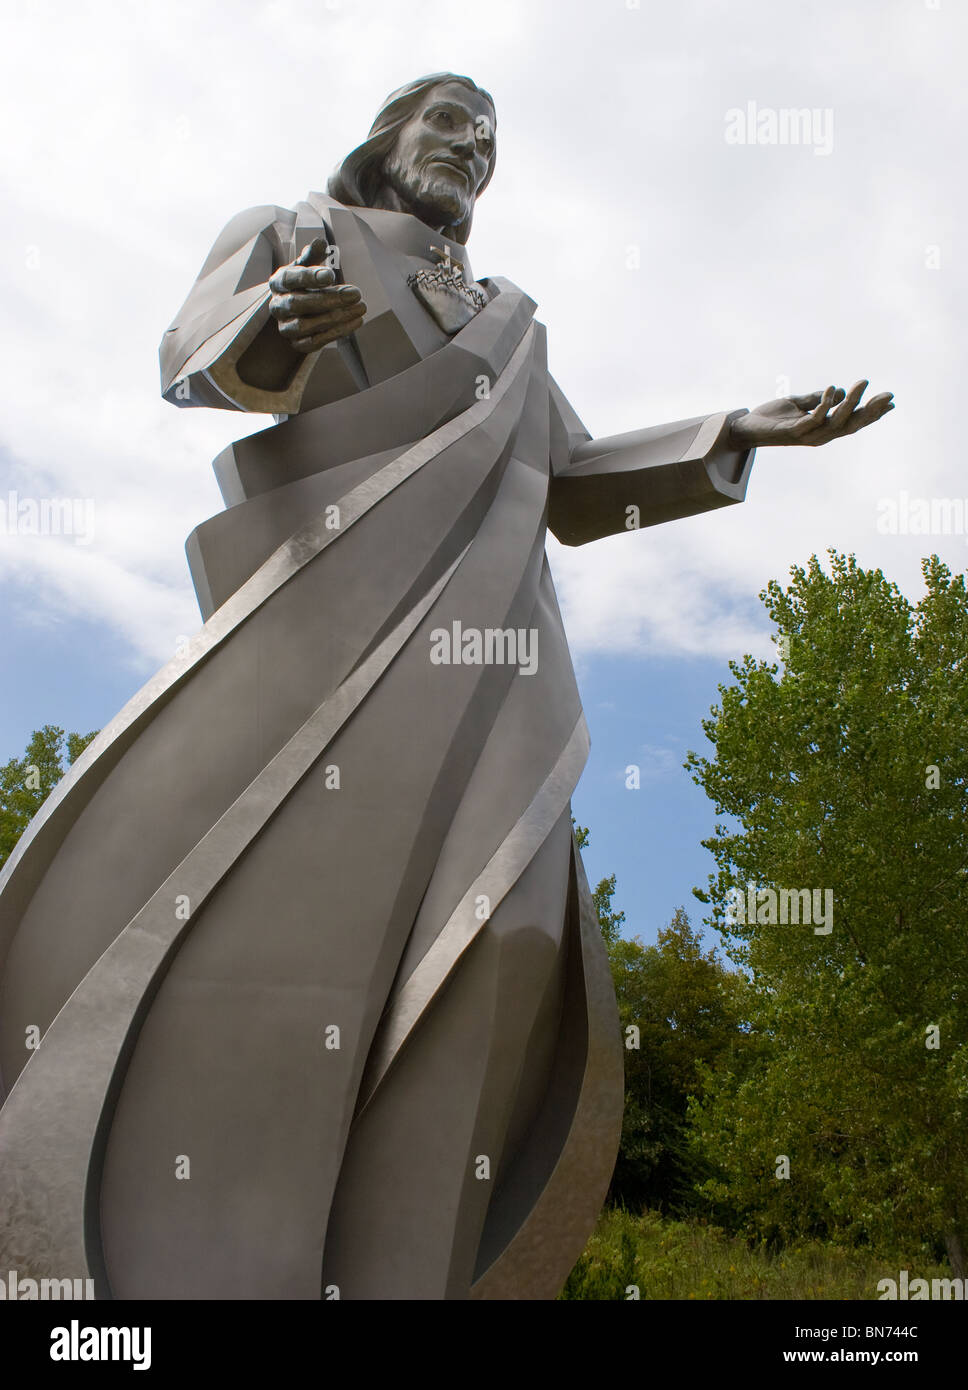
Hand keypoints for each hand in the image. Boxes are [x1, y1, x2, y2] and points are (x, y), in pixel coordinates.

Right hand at [268, 237, 365, 352]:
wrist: (297, 310)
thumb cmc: (303, 283)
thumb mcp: (306, 266)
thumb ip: (313, 256)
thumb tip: (320, 241)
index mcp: (278, 282)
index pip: (290, 279)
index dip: (310, 278)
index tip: (332, 275)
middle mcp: (277, 306)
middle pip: (298, 304)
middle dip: (329, 299)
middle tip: (356, 293)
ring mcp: (285, 327)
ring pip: (305, 326)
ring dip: (335, 317)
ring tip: (360, 307)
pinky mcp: (296, 344)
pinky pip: (314, 342)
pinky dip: (336, 333)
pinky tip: (355, 321)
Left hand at [729, 381, 894, 448]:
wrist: (747, 428)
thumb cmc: (772, 417)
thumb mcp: (799, 404)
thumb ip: (818, 399)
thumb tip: (839, 391)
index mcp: (824, 429)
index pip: (853, 422)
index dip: (872, 414)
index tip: (891, 401)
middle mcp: (820, 435)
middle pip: (851, 425)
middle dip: (871, 411)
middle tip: (888, 395)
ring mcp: (808, 435)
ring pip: (836, 421)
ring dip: (851, 402)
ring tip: (862, 383)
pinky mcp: (794, 432)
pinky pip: (814, 419)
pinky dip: (824, 404)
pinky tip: (831, 389)